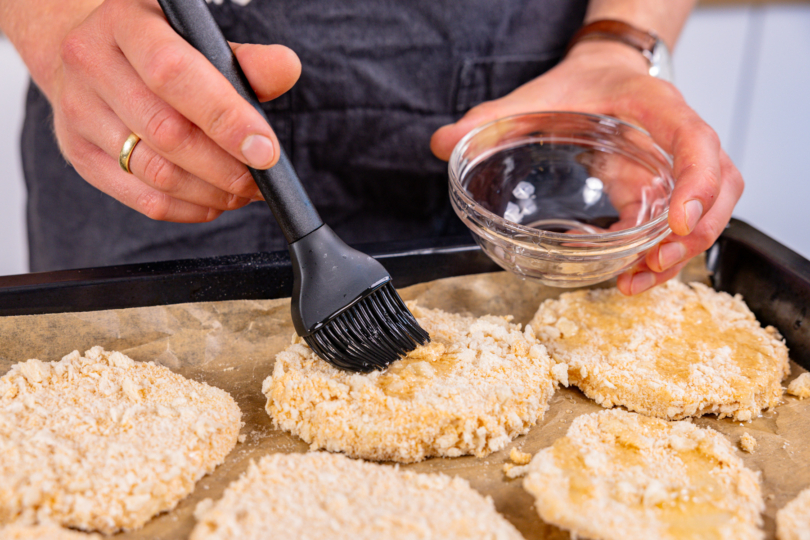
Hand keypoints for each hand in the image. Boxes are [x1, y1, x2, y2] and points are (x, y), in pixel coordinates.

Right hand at [49, 0, 299, 221]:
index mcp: (126, 23)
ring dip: (212, 192)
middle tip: (261, 178)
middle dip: (227, 166)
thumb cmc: (156, 46)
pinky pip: (143, 199)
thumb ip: (242, 58)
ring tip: (244, 191)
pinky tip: (214, 201)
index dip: (226, 118)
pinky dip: (189, 209)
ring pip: (156, 173)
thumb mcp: (195, 36)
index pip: (174, 74)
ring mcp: (79, 113)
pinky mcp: (80, 156)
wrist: (89, 55)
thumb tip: (285, 69)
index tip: (265, 149)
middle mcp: (91, 64)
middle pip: (167, 132)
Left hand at [431, 40, 742, 294]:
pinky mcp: (665, 190)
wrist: (605, 73)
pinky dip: (662, 253)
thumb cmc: (583, 83)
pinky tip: (628, 274)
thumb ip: (493, 118)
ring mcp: (677, 167)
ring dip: (683, 254)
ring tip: (637, 283)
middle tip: (652, 267)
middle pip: (721, 187)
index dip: (698, 183)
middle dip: (695, 235)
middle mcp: (679, 140)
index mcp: (659, 109)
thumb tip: (442, 142)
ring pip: (712, 211)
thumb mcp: (538, 94)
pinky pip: (682, 225)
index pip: (698, 142)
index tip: (677, 221)